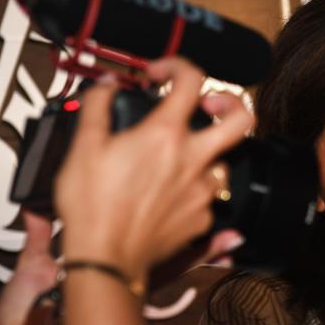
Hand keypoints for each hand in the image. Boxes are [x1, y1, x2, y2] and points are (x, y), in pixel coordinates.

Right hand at [55, 57, 252, 282]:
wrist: (106, 259)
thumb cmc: (92, 208)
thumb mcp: (83, 147)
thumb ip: (97, 106)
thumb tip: (107, 85)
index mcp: (165, 136)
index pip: (192, 80)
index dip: (178, 65)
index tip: (161, 73)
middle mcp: (193, 161)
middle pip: (241, 119)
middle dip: (230, 102)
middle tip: (209, 104)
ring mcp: (203, 192)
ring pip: (223, 161)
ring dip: (206, 152)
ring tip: (179, 157)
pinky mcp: (203, 219)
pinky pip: (211, 196)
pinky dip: (195, 188)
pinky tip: (171, 192)